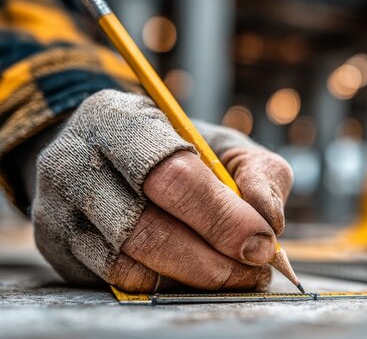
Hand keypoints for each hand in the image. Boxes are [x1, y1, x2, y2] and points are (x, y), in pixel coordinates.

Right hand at [32, 90, 292, 291]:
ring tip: (236, 276)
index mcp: (119, 121)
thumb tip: (268, 222)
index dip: (222, 215)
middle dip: (212, 257)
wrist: (104, 155)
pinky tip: (198, 277)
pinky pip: (118, 281)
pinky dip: (168, 286)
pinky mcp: (59, 247)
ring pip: (131, 263)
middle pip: (146, 227)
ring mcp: (60, 209)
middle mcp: (75, 163)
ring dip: (195, 278)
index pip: (172, 174)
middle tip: (255, 269)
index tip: (262, 242)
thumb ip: (258, 172)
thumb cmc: (175, 148)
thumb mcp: (220, 142)